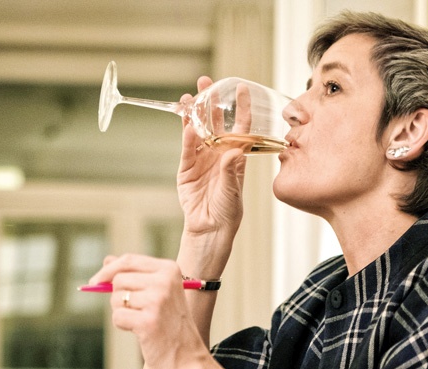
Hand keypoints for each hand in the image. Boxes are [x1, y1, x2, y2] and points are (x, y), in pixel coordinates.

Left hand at [87, 254, 211, 368]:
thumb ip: (134, 274)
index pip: (129, 260)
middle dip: (118, 296)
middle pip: (119, 279)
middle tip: (133, 311)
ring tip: (141, 321)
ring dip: (122, 312)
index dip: (108, 270)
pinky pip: (117, 316)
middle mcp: (165, 281)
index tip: (94, 282)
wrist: (185, 357)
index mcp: (169, 269)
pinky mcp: (148, 321)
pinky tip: (140, 332)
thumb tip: (107, 260)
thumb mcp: (157, 293)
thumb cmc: (169, 324)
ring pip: (116, 298)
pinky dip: (123, 325)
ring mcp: (157, 301)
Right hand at [177, 76, 246, 239]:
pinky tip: (186, 125)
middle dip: (210, 102)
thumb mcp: (233, 190)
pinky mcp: (187, 169)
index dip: (240, 107)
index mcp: (235, 155)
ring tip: (189, 98)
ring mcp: (201, 160)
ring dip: (193, 115)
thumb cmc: (228, 211)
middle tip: (205, 82)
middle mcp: (218, 153)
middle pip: (214, 122)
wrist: (210, 228)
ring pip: (197, 131)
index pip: (240, 126)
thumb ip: (231, 170)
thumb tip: (233, 152)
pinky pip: (187, 149)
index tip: (241, 88)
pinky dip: (187, 138)